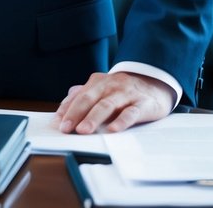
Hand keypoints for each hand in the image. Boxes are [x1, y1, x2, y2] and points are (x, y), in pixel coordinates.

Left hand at [54, 71, 175, 133]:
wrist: (156, 83)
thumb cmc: (123, 91)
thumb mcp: (103, 89)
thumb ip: (83, 96)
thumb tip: (62, 110)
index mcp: (97, 83)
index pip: (78, 96)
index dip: (66, 110)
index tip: (57, 124)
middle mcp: (110, 86)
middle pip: (89, 99)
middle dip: (75, 114)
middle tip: (66, 128)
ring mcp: (126, 94)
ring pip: (107, 105)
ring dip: (93, 118)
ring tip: (83, 130)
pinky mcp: (142, 104)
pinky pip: (130, 113)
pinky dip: (121, 121)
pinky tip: (112, 130)